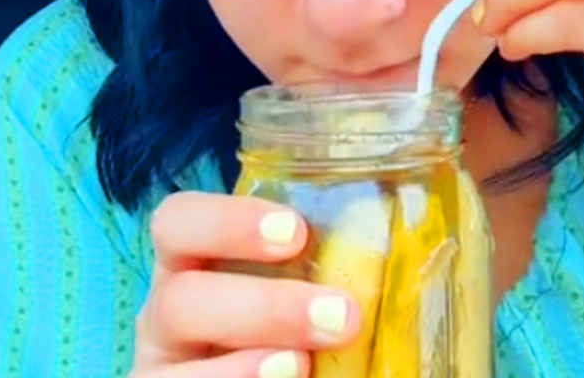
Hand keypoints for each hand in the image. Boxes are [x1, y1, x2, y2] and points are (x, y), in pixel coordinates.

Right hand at [132, 193, 365, 377]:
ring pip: (172, 369)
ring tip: (302, 366)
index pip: (179, 222)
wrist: (304, 364)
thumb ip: (341, 264)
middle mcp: (170, 316)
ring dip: (242, 369)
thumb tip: (416, 242)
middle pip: (179, 300)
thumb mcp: (316, 286)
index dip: (227, 221)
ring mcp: (166, 369)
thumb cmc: (313, 322)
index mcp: (197, 266)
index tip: (295, 231)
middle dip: (263, 308)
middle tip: (342, 317)